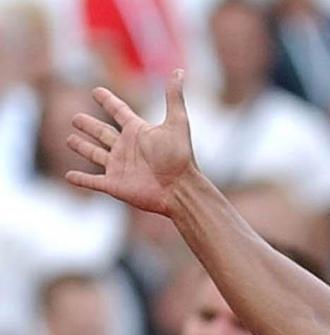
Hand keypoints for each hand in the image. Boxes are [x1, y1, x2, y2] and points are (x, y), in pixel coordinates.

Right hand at [65, 69, 195, 215]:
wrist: (179, 189)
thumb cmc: (179, 156)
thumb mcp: (177, 122)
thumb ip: (174, 97)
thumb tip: (179, 70)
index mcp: (138, 131)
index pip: (119, 111)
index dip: (108, 101)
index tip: (96, 90)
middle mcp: (127, 148)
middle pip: (102, 132)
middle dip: (89, 125)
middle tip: (75, 118)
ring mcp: (119, 166)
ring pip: (95, 154)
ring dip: (82, 147)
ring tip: (69, 139)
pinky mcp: (114, 184)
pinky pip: (92, 181)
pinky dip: (80, 179)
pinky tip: (69, 175)